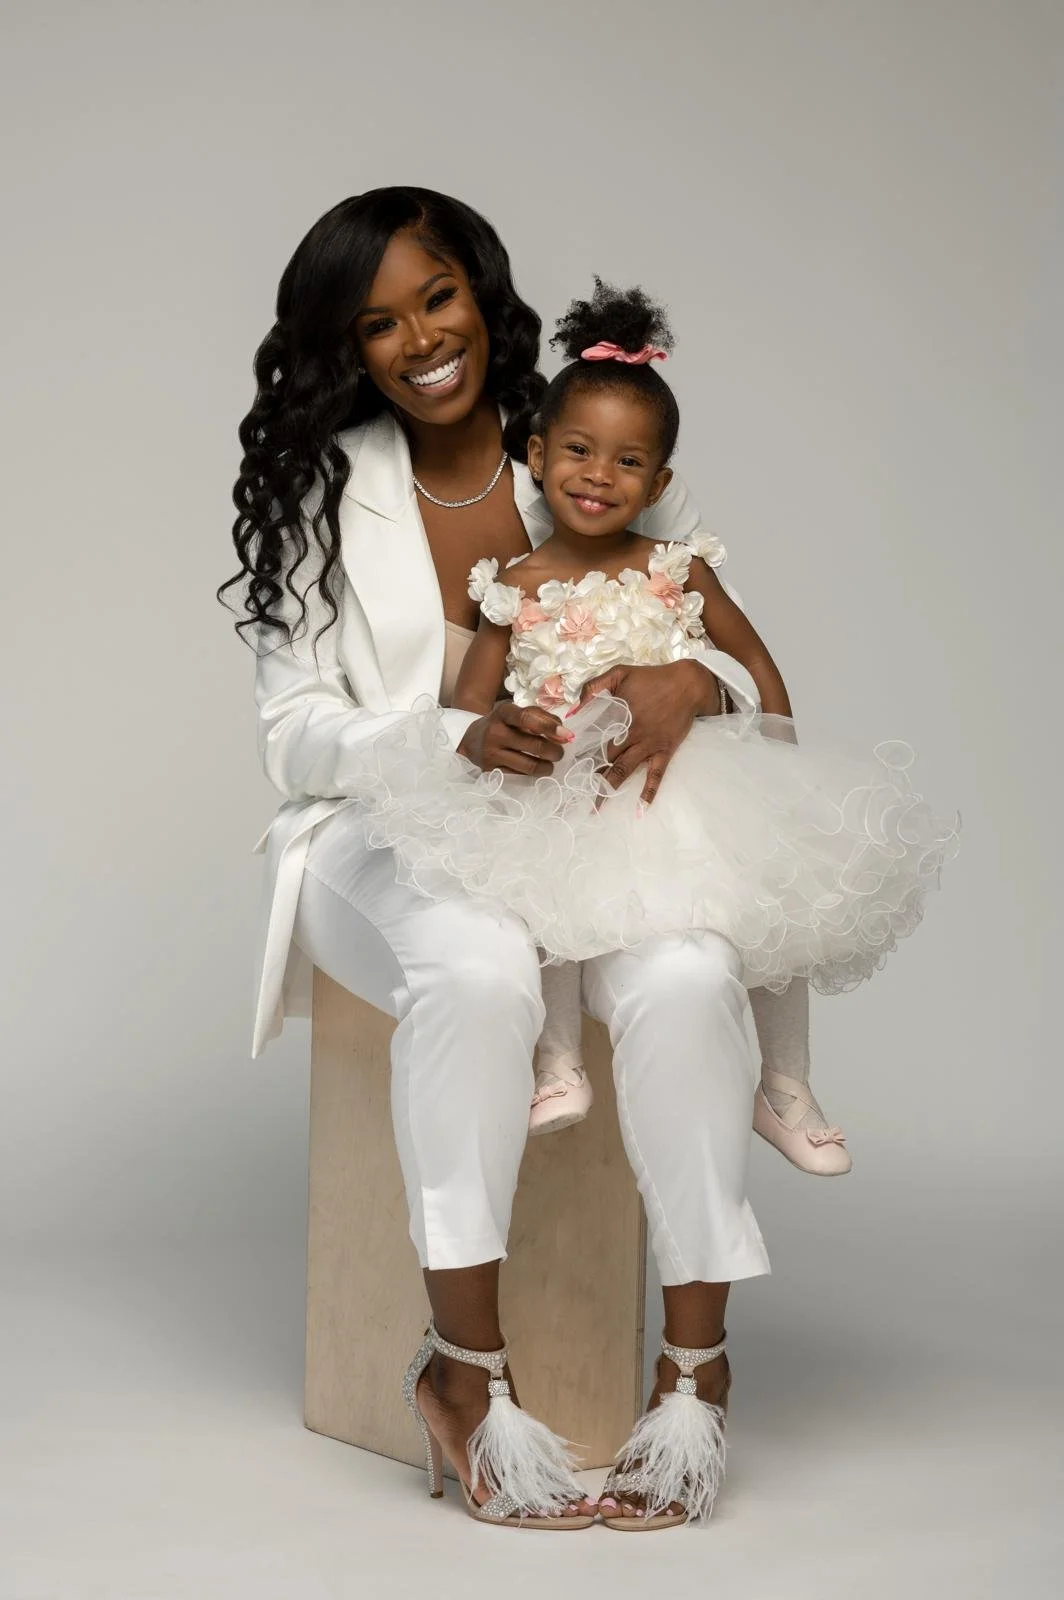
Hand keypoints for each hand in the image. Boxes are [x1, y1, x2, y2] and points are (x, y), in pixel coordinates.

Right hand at [458, 701, 571, 775]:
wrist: (471, 740)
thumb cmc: (502, 724)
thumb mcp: (517, 713)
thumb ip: (541, 718)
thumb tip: (563, 734)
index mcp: (503, 713)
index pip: (527, 718)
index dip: (549, 727)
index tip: (567, 735)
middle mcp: (495, 732)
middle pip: (533, 745)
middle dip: (554, 751)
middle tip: (559, 753)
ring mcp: (491, 753)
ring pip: (529, 765)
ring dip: (547, 767)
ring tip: (550, 764)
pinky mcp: (490, 770)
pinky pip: (519, 776)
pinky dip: (532, 774)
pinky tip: (535, 770)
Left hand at [578, 658, 720, 803]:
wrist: (688, 684)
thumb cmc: (652, 678)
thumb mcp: (619, 673)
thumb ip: (594, 687)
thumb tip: (574, 709)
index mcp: (615, 715)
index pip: (590, 738)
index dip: (576, 751)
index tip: (562, 766)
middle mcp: (629, 734)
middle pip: (603, 759)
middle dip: (586, 775)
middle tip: (570, 793)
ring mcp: (647, 745)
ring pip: (624, 771)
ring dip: (608, 789)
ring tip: (595, 808)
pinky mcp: (663, 751)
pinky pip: (655, 775)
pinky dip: (648, 793)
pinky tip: (640, 810)